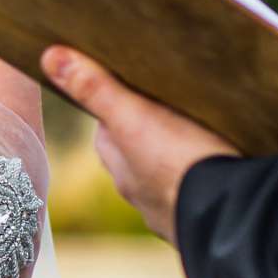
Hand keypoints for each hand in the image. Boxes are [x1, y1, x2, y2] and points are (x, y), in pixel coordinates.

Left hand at [41, 47, 236, 243]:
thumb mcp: (134, 118)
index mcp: (118, 163)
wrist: (228, 219)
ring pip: (165, 173)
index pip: (107, 127)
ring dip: (174, 156)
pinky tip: (212, 170)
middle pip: (136, 150)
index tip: (130, 84)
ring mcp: (168, 208)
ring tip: (195, 134)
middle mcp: (136, 189)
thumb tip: (49, 57)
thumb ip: (95, 89)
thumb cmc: (177, 165)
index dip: (117, 103)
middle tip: (169, 104)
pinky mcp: (199, 218)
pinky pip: (193, 191)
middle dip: (148, 129)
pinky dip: (197, 178)